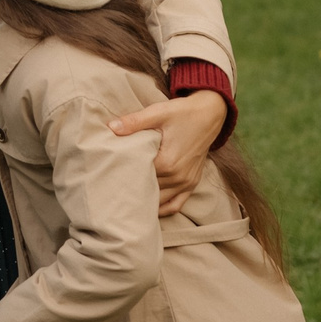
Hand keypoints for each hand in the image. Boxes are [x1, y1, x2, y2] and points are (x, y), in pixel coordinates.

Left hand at [110, 89, 227, 213]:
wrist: (209, 114)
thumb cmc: (182, 112)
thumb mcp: (157, 113)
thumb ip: (134, 122)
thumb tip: (111, 127)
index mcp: (167, 163)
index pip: (138, 176)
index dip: (123, 174)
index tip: (111, 173)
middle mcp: (178, 177)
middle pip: (148, 191)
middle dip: (132, 189)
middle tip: (114, 188)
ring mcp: (186, 183)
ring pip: (160, 201)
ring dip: (146, 200)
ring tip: (127, 198)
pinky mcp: (192, 183)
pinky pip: (176, 205)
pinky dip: (162, 208)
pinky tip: (149, 207)